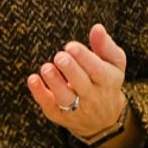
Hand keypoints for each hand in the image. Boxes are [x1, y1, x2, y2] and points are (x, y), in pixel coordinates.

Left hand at [27, 24, 127, 140]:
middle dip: (70, 70)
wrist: (104, 119)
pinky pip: (49, 106)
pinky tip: (33, 79)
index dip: (85, 58)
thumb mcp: (114, 64)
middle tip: (59, 56)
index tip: (71, 46)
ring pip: (65, 98)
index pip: (98, 70)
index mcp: (108, 81)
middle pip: (82, 84)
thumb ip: (105, 45)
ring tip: (46, 68)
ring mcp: (77, 108)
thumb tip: (97, 27)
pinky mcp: (60, 115)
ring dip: (55, 83)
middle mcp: (94, 97)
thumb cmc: (106, 81)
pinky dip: (40, 94)